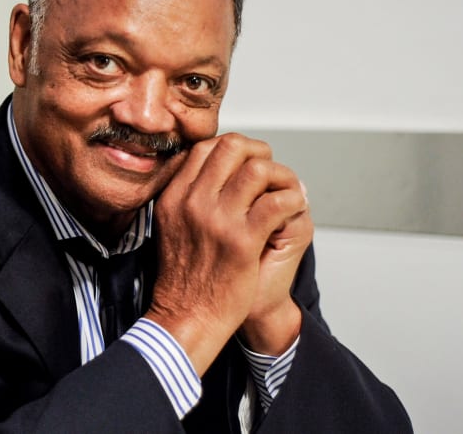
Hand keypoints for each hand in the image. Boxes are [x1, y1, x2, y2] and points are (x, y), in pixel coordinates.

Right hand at [144, 133, 310, 372]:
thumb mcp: (169, 225)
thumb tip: (207, 168)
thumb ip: (184, 195)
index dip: (233, 146)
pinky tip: (292, 209)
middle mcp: (192, 202)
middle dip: (259, 152)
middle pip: (232, 148)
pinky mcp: (242, 241)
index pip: (204, 147)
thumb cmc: (184, 276)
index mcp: (173, 196)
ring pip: (257, 170)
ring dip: (280, 176)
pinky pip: (276, 203)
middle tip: (270, 172)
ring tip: (285, 191)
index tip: (247, 160)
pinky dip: (292, 200)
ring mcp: (217, 220)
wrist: (187, 315)